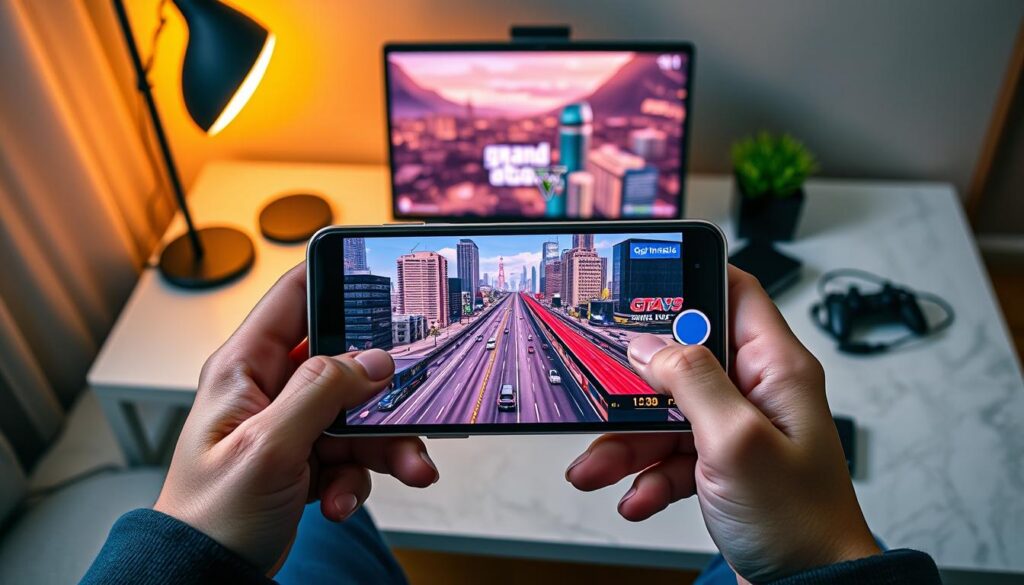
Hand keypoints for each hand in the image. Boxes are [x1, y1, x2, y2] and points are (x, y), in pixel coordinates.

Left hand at [154, 265, 438, 573]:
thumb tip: (371, 359)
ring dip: (385, 445)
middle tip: (408, 408)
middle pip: (343, 364)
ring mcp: (290, 425)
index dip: (337, 280)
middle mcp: (269, 390)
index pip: (294, 298)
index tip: (385, 284)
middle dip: (382, 392)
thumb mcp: (267, 447)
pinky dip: (361, 478)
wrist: (207, 577)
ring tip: (406, 468)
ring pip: (358, 413)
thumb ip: (320, 393)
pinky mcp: (306, 459)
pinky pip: (354, 453)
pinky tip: (344, 502)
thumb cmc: (209, 517)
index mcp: (244, 368)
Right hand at [565, 267, 879, 581]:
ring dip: (626, 442)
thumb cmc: (800, 523)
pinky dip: (645, 476)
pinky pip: (668, 456)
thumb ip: (692, 382)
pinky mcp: (718, 466)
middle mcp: (755, 393)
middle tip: (603, 390)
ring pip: (665, 414)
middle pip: (682, 360)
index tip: (642, 282)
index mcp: (775, 369)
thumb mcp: (737, 441)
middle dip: (635, 384)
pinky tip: (636, 496)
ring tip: (597, 466)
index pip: (735, 293)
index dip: (691, 279)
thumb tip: (650, 343)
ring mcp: (734, 431)